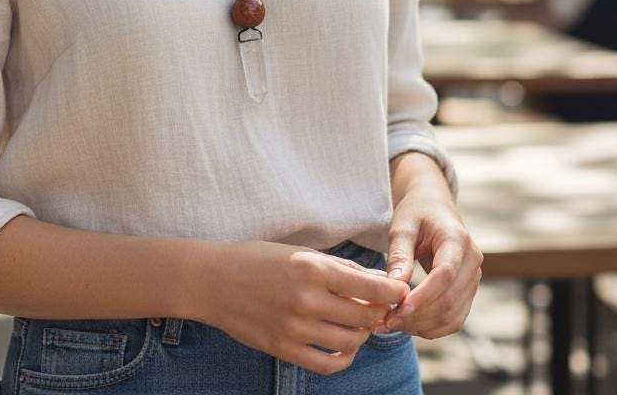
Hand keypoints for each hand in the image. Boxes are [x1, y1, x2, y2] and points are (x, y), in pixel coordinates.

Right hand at [196, 239, 410, 374]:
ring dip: (363, 335)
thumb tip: (374, 279)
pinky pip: (326, 364)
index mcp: (313, 269)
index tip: (402, 291)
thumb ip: (336, 266)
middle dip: (380, 313)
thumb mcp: (299, 251)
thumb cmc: (258, 259)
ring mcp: (295, 328)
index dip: (393, 292)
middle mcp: (307, 300)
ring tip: (358, 324)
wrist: (214, 280)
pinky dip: (344, 359)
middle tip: (380, 308)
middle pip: (365, 317)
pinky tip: (345, 347)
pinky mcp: (283, 348)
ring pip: (350, 342)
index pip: (370, 286)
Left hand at [376, 193, 482, 339]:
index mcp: (457, 239)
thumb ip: (400, 254)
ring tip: (393, 325)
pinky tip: (408, 325)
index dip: (423, 296)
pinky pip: (454, 319)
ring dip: (423, 326)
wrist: (434, 207)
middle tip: (386, 322)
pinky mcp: (468, 292)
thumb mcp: (402, 226)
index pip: (445, 275)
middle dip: (418, 316)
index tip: (398, 309)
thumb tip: (396, 285)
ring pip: (453, 316)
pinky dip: (432, 328)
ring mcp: (474, 279)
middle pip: (450, 300)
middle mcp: (472, 261)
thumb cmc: (416, 213)